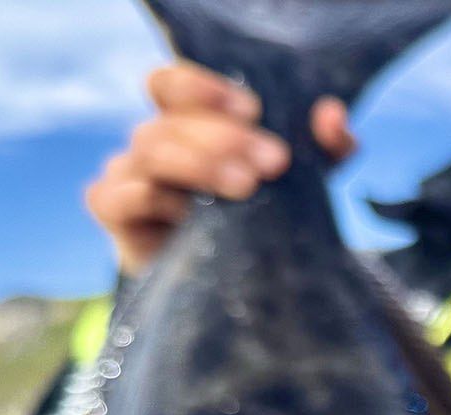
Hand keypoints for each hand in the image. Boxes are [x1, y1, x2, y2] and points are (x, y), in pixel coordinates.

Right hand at [86, 62, 358, 274]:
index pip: (171, 85)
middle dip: (225, 137)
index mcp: (187, 123)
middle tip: (274, 161)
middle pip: (170, 121)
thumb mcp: (304, 182)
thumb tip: (334, 116)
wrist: (243, 292)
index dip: (203, 88)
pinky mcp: (117, 217)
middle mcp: (155, 144)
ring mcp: (130, 177)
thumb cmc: (264, 220)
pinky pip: (115, 197)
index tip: (253, 111)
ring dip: (198, 163)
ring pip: (150, 152)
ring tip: (246, 186)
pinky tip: (185, 211)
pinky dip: (148, 196)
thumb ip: (323, 147)